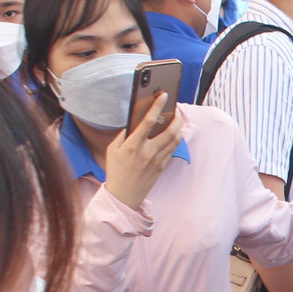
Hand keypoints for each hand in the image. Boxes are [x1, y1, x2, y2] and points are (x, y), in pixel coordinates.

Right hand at [104, 94, 181, 210]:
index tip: (163, 95)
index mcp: (133, 145)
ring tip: (178, 119)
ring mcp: (157, 160)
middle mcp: (148, 152)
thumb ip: (124, 134)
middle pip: (169, 130)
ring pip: (174, 140)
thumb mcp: (113, 149)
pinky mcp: (162, 167)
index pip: (149, 121)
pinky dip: (176, 139)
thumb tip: (136, 122)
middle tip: (176, 109)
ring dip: (179, 127)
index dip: (158, 106)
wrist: (123, 195)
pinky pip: (173, 149)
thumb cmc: (116, 170)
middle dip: (176, 117)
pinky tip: (176, 133)